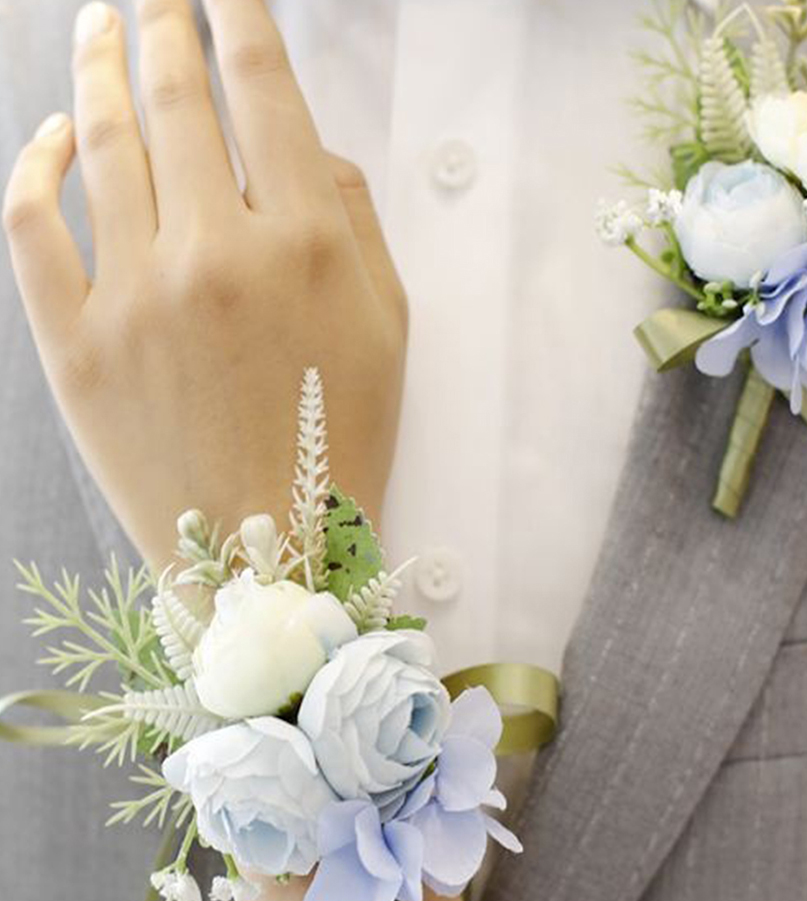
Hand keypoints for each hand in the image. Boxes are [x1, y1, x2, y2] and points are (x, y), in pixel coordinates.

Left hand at [3, 0, 406, 569]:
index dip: (240, 12)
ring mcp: (132, 298)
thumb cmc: (338, 443)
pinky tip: (56, 134)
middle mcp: (213, 254)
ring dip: (101, 65)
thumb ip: (353, 220)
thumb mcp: (386, 328)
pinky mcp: (73, 345)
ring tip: (102, 25)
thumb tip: (304, 144)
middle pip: (175, 93)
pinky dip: (38, 165)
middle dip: (163, 16)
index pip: (262, 86)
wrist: (269, 555)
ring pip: (103, 141)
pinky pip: (34, 227)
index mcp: (303, 246)